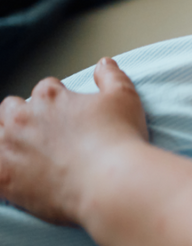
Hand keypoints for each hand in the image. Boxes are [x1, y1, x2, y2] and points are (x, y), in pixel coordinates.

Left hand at [0, 58, 147, 223]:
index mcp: (51, 97)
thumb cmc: (120, 139)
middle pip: (11, 108)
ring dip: (8, 139)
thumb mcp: (124, 98)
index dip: (58, 100)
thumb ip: (111, 76)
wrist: (110, 182)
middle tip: (44, 133)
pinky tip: (14, 173)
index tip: (69, 114)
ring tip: (26, 153)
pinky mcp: (3, 177)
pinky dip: (2, 167)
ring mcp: (9, 147)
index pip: (45, 89)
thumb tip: (104, 63)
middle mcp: (23, 117)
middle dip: (24, 116)